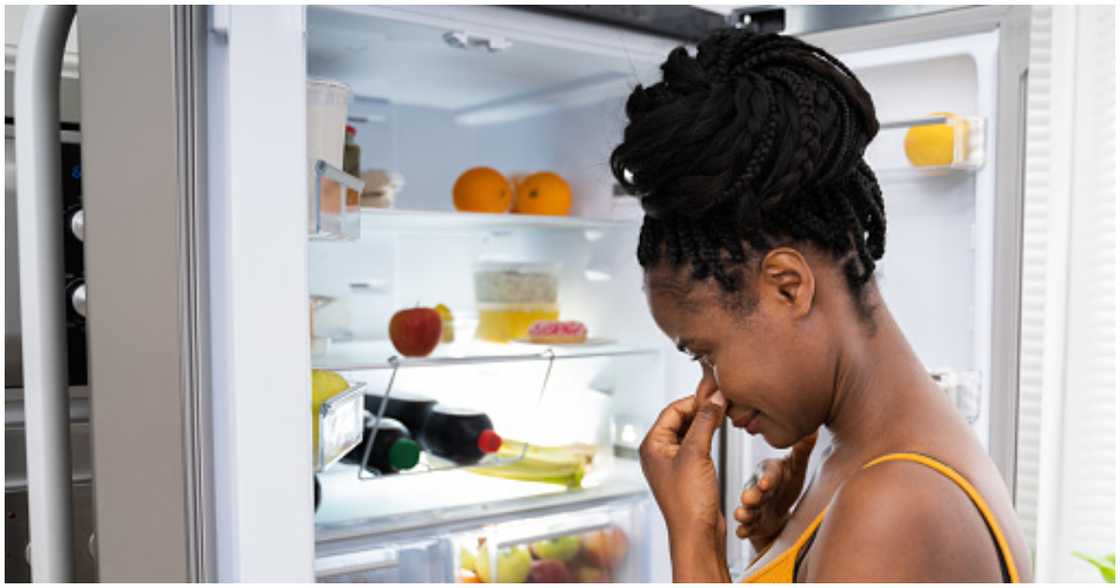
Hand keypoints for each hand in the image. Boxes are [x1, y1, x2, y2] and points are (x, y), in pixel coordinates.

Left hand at [640, 369, 730, 581]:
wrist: (697, 535)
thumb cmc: (688, 503)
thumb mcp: (697, 453)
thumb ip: (705, 422)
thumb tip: (714, 400)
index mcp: (652, 445)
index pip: (672, 409)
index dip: (694, 400)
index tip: (715, 395)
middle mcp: (659, 453)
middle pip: (680, 419)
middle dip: (701, 411)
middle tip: (722, 404)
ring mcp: (673, 464)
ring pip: (689, 432)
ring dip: (705, 423)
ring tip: (723, 417)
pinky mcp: (687, 473)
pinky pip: (696, 446)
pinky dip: (708, 438)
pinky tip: (719, 436)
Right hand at [733, 429, 817, 552]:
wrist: (778, 509)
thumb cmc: (786, 483)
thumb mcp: (795, 468)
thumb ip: (802, 451)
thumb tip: (813, 430)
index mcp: (767, 473)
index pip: (767, 473)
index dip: (767, 478)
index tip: (767, 484)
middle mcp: (755, 488)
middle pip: (752, 491)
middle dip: (751, 495)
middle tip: (749, 499)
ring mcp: (752, 507)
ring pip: (746, 509)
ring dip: (744, 513)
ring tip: (742, 516)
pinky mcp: (751, 524)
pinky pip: (745, 527)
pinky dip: (744, 530)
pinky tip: (743, 533)